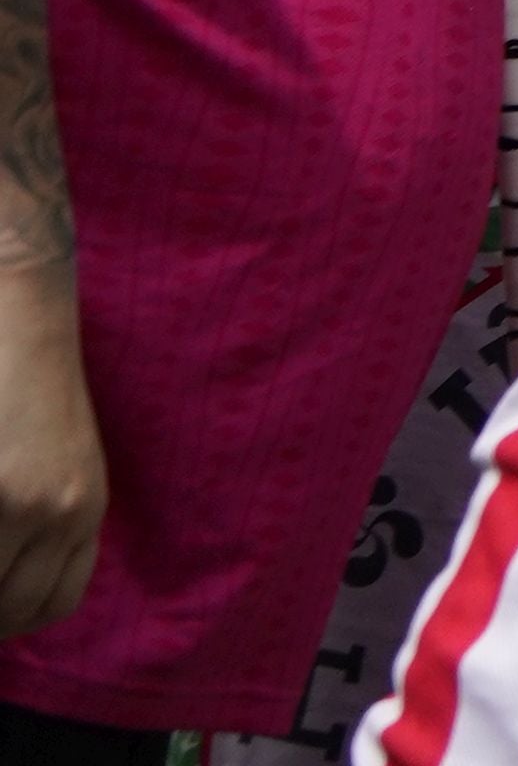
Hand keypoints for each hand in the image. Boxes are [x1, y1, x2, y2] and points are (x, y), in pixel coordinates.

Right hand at [0, 287, 106, 638]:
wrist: (24, 319)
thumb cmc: (27, 392)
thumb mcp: (58, 464)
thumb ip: (44, 525)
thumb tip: (6, 593)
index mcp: (87, 510)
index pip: (53, 606)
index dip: (10, 620)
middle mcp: (61, 513)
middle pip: (8, 610)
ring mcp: (18, 501)